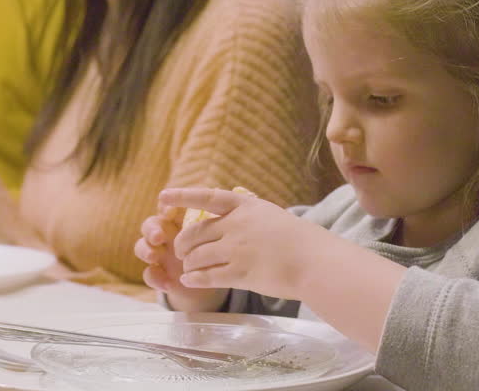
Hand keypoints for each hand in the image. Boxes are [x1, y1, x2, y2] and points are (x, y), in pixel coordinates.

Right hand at [134, 205, 228, 311]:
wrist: (217, 276)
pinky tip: (168, 284)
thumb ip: (220, 219)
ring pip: (142, 246)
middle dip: (151, 228)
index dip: (166, 206)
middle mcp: (167, 232)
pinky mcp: (160, 272)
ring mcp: (160, 252)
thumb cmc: (221, 246)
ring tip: (154, 256)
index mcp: (180, 217)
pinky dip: (155, 278)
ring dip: (145, 250)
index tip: (170, 210)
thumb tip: (232, 199)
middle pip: (150, 224)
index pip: (168, 206)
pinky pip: (149, 274)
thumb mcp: (222, 232)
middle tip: (159, 236)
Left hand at [162, 187, 332, 301]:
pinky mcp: (239, 273)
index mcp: (244, 206)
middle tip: (180, 250)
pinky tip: (188, 280)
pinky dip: (194, 279)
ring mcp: (236, 249)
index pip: (206, 197)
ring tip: (187, 268)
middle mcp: (236, 225)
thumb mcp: (270, 215)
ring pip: (197, 256)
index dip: (182, 196)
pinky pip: (206, 276)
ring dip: (188, 263)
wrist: (315, 261)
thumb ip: (246, 216)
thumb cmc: (298, 239)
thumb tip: (224, 220)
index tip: (163, 197)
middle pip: (195, 233)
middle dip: (182, 243)